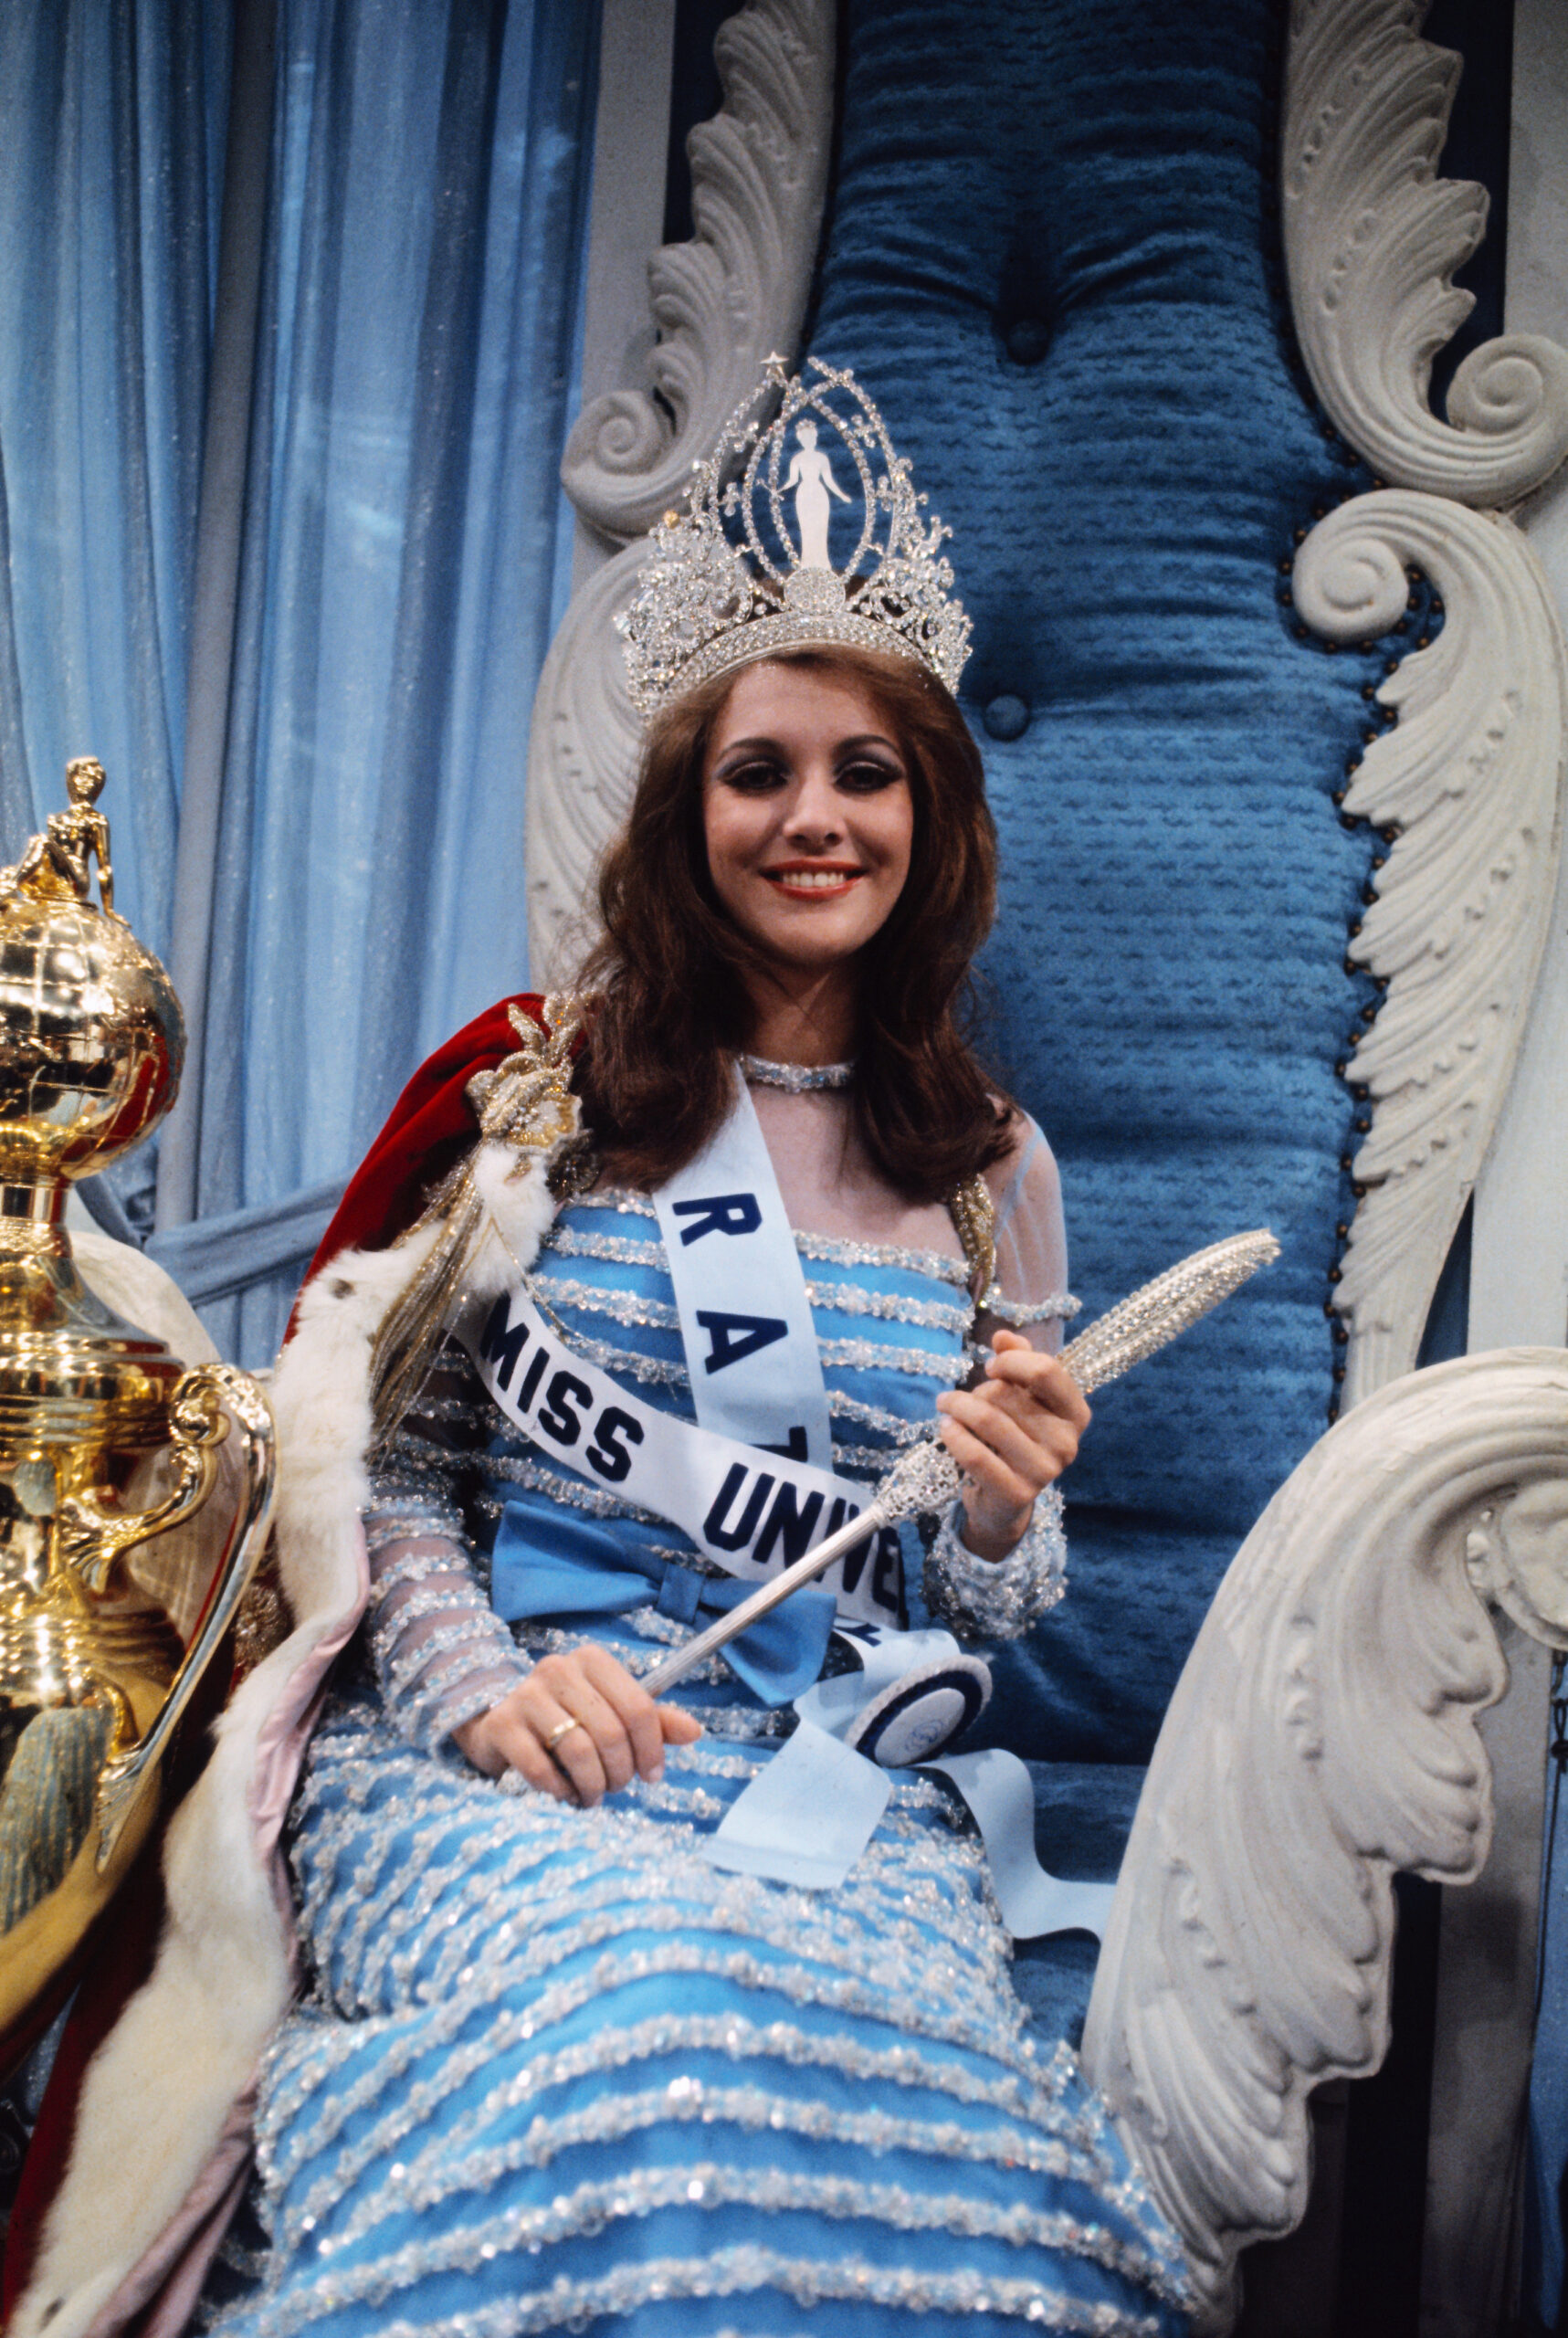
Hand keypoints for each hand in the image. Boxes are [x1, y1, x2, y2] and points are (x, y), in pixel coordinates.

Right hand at [455, 1643, 700, 1804]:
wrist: (498, 1723)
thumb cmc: (566, 1719)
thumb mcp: (611, 1714)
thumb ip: (652, 1722)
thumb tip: (695, 1731)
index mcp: (592, 1660)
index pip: (639, 1707)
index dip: (652, 1749)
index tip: (652, 1775)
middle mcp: (558, 1669)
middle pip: (611, 1731)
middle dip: (621, 1771)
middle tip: (617, 1787)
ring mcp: (525, 1694)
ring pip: (578, 1749)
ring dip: (593, 1784)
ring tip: (593, 1795)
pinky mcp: (501, 1724)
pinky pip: (539, 1766)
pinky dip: (559, 1789)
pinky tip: (566, 1793)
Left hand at [934, 1330, 1090, 1561]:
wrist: (1007, 1499)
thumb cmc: (1016, 1436)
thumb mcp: (1024, 1396)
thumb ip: (1018, 1361)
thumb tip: (1003, 1336)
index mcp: (1075, 1413)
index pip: (1046, 1370)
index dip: (1011, 1361)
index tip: (991, 1366)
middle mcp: (1067, 1443)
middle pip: (1007, 1395)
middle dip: (979, 1390)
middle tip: (966, 1399)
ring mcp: (1044, 1471)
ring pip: (988, 1420)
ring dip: (957, 1406)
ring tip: (946, 1406)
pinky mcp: (1017, 1493)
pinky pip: (975, 1454)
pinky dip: (954, 1435)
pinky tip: (945, 1427)